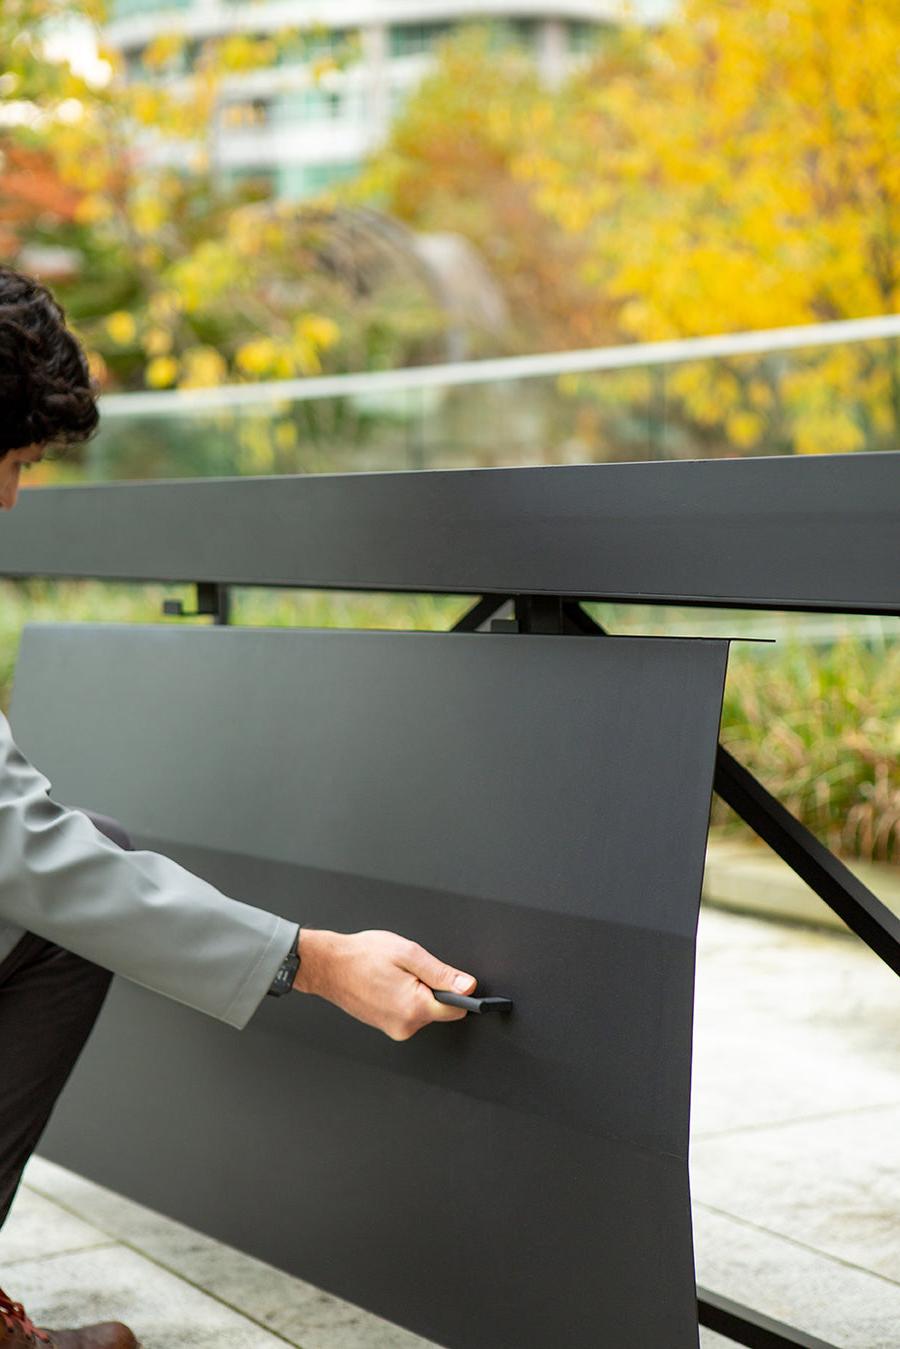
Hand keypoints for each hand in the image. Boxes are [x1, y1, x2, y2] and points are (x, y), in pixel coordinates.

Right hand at [293, 928, 476, 1039]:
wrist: (328, 965)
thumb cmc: (362, 956)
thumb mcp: (408, 954)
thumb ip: (441, 973)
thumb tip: (467, 986)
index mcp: (414, 1008)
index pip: (457, 1010)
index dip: (459, 991)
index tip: (455, 982)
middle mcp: (405, 1026)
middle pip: (440, 1010)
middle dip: (432, 989)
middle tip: (410, 971)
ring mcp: (394, 1029)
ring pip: (423, 1011)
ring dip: (416, 993)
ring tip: (394, 976)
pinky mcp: (386, 1027)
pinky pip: (408, 1013)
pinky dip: (404, 998)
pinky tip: (387, 984)